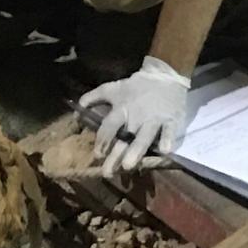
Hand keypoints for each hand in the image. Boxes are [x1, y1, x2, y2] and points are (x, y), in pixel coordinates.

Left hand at [79, 56, 190, 179]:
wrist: (165, 76)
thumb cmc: (136, 86)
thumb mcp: (112, 89)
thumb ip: (93, 98)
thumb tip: (76, 113)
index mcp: (122, 108)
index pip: (109, 125)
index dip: (102, 140)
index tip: (97, 154)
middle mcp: (136, 116)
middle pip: (125, 137)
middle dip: (116, 155)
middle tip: (107, 172)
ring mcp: (154, 119)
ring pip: (144, 137)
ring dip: (136, 151)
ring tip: (129, 166)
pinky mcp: (171, 120)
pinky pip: (169, 131)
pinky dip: (167, 140)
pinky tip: (164, 151)